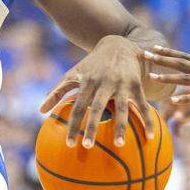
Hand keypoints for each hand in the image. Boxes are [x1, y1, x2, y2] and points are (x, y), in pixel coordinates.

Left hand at [40, 34, 154, 147]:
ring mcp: (121, 84)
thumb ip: (58, 91)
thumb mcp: (73, 74)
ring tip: (120, 145)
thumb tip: (40, 111)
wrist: (118, 44)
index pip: (78, 107)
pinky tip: (150, 137)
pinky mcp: (136, 85)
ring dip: (121, 127)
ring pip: (121, 108)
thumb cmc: (92, 64)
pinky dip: (147, 120)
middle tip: (87, 146)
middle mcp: (104, 84)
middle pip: (97, 108)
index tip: (69, 144)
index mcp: (87, 83)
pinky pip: (143, 105)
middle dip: (91, 127)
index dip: (73, 125)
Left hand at [145, 42, 189, 106]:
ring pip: (185, 79)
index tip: (152, 48)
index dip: (167, 52)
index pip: (183, 56)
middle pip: (179, 64)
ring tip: (151, 77)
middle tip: (143, 55)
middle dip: (160, 59)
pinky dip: (186, 98)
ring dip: (167, 78)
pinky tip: (173, 101)